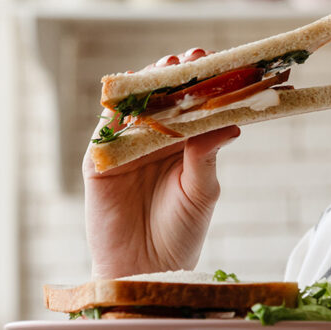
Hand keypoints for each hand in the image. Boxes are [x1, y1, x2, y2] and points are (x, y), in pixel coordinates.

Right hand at [85, 47, 238, 277]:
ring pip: (135, 105)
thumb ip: (207, 156)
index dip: (204, 84)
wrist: (145, 271)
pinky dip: (116, 107)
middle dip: (177, 75)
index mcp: (183, 147)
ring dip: (149, 82)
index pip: (193, 106)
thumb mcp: (202, 192)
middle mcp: (154, 143)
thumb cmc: (180, 235)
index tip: (220, 63)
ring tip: (168, 64)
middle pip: (163, 98)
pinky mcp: (99, 161)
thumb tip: (231, 123)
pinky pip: (106, 128)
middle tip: (193, 58)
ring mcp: (125, 149)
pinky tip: (129, 89)